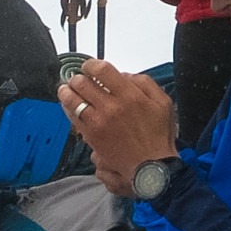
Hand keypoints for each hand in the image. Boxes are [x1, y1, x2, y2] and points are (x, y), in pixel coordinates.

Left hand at [58, 57, 178, 197]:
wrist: (150, 165)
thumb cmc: (158, 135)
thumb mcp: (163, 102)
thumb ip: (144, 83)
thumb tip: (124, 76)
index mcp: (130, 95)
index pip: (102, 70)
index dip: (91, 64)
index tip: (89, 66)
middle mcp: (111, 107)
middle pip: (82, 82)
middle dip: (78, 77)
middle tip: (79, 78)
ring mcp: (98, 122)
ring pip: (72, 99)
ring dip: (67, 91)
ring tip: (67, 88)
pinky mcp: (90, 136)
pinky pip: (71, 117)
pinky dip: (67, 108)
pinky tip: (69, 105)